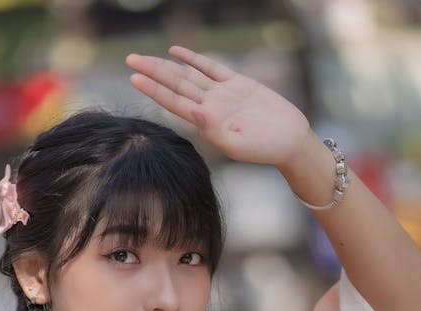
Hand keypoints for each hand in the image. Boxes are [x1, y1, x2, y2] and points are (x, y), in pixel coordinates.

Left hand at [126, 45, 310, 168]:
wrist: (290, 141)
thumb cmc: (267, 148)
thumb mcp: (240, 144)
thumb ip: (216, 130)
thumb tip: (196, 114)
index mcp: (207, 121)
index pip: (174, 102)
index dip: (154, 89)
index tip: (134, 78)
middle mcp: (210, 106)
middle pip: (175, 84)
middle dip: (152, 72)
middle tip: (129, 59)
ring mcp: (222, 94)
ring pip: (188, 75)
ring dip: (165, 65)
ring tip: (143, 57)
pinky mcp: (237, 84)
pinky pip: (210, 68)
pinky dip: (193, 59)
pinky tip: (176, 52)